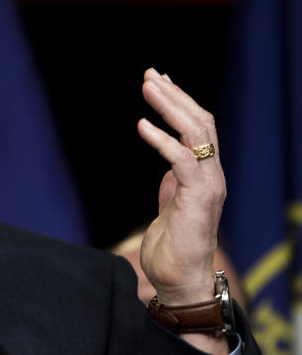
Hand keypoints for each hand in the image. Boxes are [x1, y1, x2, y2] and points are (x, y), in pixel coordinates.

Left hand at [136, 69, 224, 305]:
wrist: (179, 279)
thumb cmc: (173, 245)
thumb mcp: (170, 203)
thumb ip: (172, 181)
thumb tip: (167, 163)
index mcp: (205, 174)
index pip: (199, 127)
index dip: (180, 101)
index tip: (159, 80)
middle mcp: (212, 175)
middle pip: (200, 122)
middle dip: (175, 95)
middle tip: (150, 75)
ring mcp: (208, 185)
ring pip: (196, 133)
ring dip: (171, 106)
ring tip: (149, 86)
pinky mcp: (196, 198)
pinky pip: (182, 160)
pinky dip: (162, 140)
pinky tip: (142, 125)